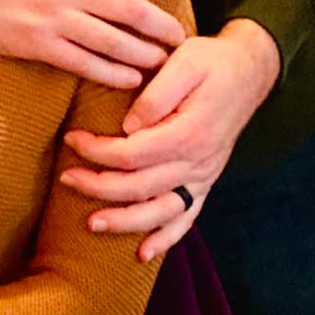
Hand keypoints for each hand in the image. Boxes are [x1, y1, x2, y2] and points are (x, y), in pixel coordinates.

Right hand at [0, 0, 188, 87]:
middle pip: (132, 10)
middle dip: (163, 26)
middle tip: (181, 36)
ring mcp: (55, 19)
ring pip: (113, 42)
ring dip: (144, 55)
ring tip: (163, 61)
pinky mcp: (38, 45)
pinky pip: (84, 64)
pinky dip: (112, 74)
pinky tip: (129, 79)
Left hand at [60, 18, 280, 258]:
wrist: (248, 72)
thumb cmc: (211, 61)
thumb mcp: (185, 61)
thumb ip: (157, 94)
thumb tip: (128, 125)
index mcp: (189, 132)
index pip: (133, 153)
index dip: (98, 151)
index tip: (71, 139)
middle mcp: (198, 162)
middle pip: (140, 186)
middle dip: (98, 186)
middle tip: (66, 177)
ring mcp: (203, 176)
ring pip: (160, 211)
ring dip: (124, 221)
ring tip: (91, 224)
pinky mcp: (205, 181)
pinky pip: (187, 218)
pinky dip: (165, 238)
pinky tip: (143, 253)